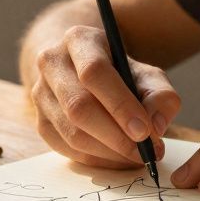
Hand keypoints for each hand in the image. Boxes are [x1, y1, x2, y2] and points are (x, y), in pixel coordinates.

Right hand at [29, 25, 181, 168]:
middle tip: (145, 152)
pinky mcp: (40, 122)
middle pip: (79, 107)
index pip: (94, 72)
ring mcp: (40, 94)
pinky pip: (67, 149)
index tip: (145, 131)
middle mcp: (52, 63)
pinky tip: (118, 159)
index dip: (120, 105)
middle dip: (116, 136)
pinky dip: (97, 160)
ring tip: (137, 156)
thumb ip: (160, 96)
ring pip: (72, 133)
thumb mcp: (146, 74)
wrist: (82, 71)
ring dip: (109, 152)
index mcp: (78, 40)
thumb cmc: (120, 73)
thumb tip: (156, 126)